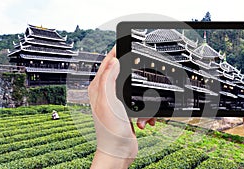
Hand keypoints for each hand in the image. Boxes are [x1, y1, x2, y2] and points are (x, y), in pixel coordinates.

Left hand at [88, 47, 136, 167]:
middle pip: (120, 73)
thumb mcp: (109, 102)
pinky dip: (145, 109)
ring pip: (132, 87)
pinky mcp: (125, 110)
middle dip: (132, 73)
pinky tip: (145, 118)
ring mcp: (116, 102)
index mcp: (98, 89)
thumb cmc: (110, 131)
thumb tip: (113, 61)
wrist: (119, 151)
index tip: (123, 43)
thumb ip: (109, 80)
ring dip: (142, 97)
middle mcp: (105, 94)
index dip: (115, 52)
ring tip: (142, 108)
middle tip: (141, 66)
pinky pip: (138, 102)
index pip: (106, 64)